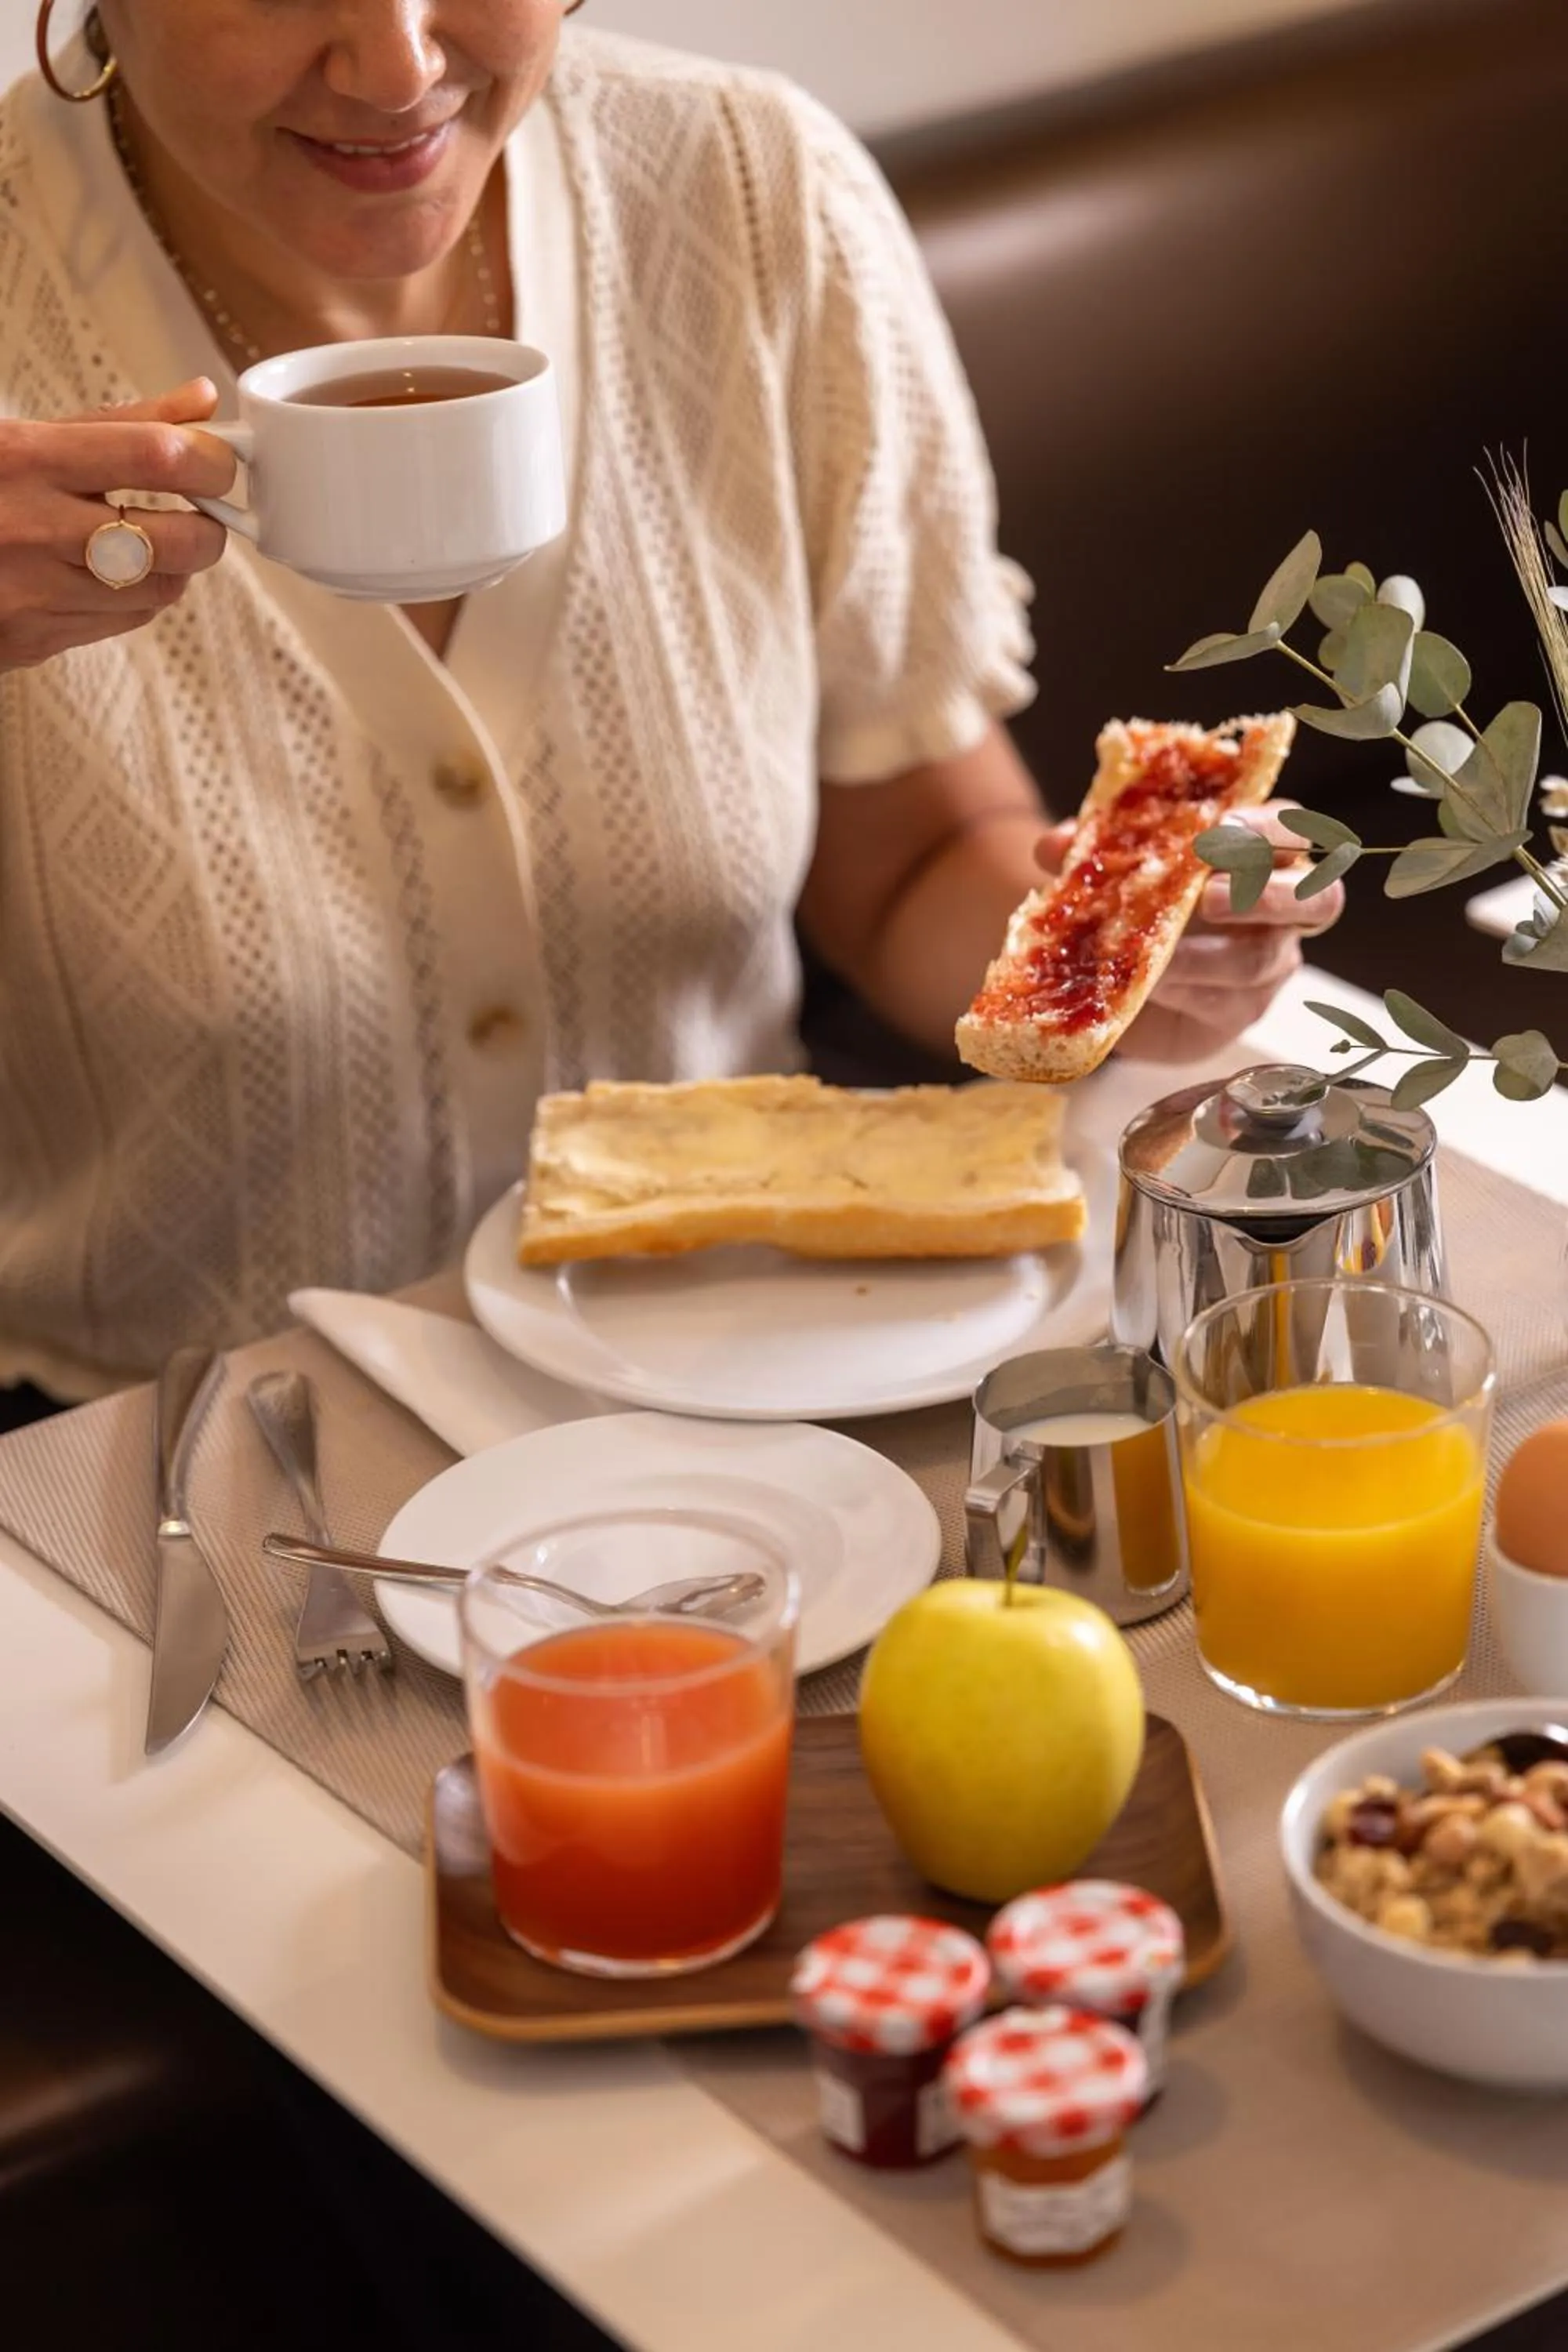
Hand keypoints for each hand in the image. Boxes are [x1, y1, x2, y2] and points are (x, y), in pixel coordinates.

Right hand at [0, 379, 234, 672]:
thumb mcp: (25, 435)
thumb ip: (118, 422)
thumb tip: (201, 401)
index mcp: (27, 459)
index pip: (160, 458)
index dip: (213, 462)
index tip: (219, 464)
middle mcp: (31, 528)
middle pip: (180, 542)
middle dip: (208, 529)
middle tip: (200, 515)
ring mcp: (31, 593)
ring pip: (159, 592)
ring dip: (171, 568)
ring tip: (147, 543)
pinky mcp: (30, 639)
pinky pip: (121, 623)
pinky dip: (132, 598)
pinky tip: (106, 574)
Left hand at [1034, 801, 1345, 1064]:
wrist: (1130, 989)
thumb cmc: (1142, 910)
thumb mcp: (1117, 874)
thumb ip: (1094, 854)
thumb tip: (1053, 844)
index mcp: (1262, 854)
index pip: (1292, 829)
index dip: (1268, 826)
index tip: (1224, 824)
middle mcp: (1281, 909)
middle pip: (1316, 896)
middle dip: (1267, 893)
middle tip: (1208, 896)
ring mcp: (1269, 963)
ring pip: (1265, 958)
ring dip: (1211, 954)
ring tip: (1164, 958)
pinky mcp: (1242, 1010)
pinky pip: (1227, 1001)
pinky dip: (1186, 990)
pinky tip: (1151, 986)